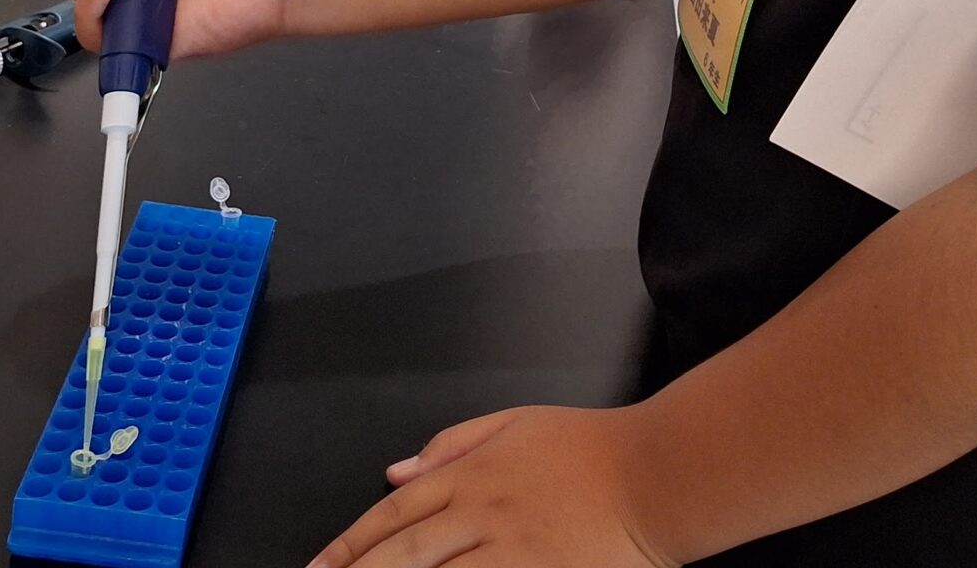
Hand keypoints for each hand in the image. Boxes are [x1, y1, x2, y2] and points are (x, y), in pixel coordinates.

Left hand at [310, 405, 678, 567]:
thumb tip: (396, 469)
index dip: (351, 542)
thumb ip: (451, 444)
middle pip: (401, 552)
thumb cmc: (591, 448)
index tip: (321, 566)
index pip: (394, 510)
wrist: (655, 476)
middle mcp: (481, 513)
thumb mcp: (515, 423)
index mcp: (472, 472)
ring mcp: (508, 552)